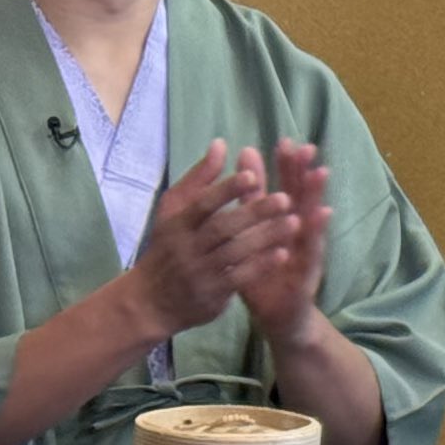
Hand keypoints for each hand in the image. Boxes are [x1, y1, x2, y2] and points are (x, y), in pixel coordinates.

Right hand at [121, 140, 289, 339]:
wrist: (149, 302)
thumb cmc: (168, 247)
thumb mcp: (173, 211)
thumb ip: (199, 178)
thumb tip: (221, 143)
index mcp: (177, 224)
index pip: (202, 204)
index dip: (226, 190)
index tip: (253, 175)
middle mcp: (186, 248)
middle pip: (222, 228)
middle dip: (254, 212)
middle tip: (285, 198)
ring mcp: (198, 273)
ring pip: (235, 253)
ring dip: (265, 237)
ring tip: (295, 222)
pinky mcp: (211, 295)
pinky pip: (239, 279)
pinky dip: (260, 266)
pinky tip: (283, 253)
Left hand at [228, 138, 332, 346]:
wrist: (280, 319)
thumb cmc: (265, 275)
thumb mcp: (252, 239)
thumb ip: (251, 202)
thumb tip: (245, 159)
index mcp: (283, 225)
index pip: (285, 190)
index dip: (286, 167)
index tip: (285, 141)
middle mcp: (299, 234)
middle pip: (302, 198)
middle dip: (303, 174)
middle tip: (306, 148)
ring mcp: (306, 254)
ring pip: (311, 221)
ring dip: (316, 197)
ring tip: (320, 172)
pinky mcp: (307, 275)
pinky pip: (312, 252)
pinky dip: (317, 233)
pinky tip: (322, 214)